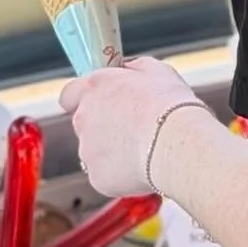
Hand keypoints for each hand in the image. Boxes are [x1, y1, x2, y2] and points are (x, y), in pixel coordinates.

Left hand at [60, 56, 200, 198]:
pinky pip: (105, 174)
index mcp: (94, 88)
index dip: (83, 98)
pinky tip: (141, 165)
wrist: (178, 143)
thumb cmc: (170, 105)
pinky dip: (119, 172)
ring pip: (94, 150)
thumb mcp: (155, 70)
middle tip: (131, 126)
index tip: (98, 101)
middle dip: (102, 125)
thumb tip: (126, 70)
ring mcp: (87, 150)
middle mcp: (84, 118)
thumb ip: (132, 68)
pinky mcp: (96, 177)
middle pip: (84, 123)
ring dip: (111, 149)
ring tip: (142, 147)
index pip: (69, 93)